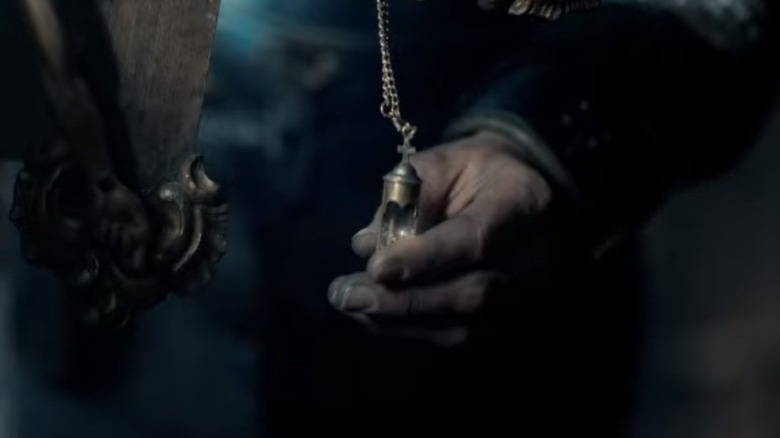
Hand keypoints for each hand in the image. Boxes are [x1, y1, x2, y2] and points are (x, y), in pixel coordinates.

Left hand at [329, 130, 559, 346]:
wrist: (521, 197)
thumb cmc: (475, 173)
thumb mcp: (443, 161)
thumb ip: (407, 197)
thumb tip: (365, 245)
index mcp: (525, 202)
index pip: (475, 239)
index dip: (425, 258)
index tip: (376, 266)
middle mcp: (535, 258)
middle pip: (470, 293)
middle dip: (402, 299)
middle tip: (344, 294)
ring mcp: (526, 297)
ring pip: (461, 327)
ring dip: (396, 319)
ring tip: (347, 301)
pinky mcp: (508, 322)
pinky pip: (456, 338)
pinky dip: (407, 329)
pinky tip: (370, 312)